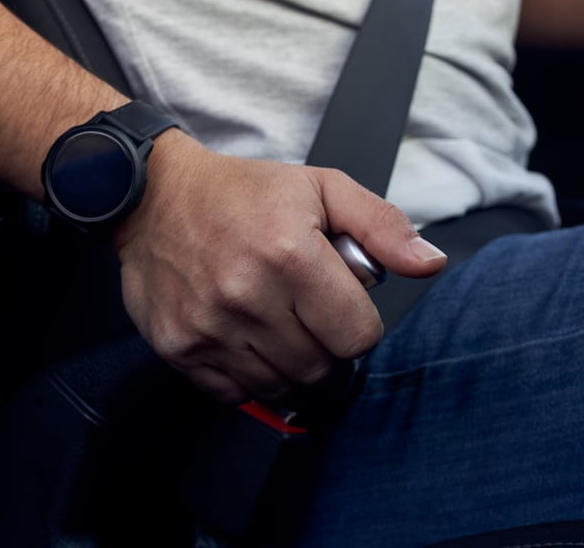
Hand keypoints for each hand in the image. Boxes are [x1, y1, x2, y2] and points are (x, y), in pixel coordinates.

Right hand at [111, 131, 446, 404]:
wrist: (154, 196)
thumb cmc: (242, 193)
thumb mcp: (322, 189)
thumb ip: (382, 226)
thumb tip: (429, 263)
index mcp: (291, 254)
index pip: (358, 336)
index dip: (358, 325)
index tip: (342, 308)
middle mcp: (248, 295)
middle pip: (321, 369)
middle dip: (327, 348)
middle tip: (311, 317)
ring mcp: (210, 327)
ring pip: (279, 387)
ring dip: (290, 366)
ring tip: (279, 326)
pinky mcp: (179, 348)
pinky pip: (234, 394)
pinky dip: (248, 377)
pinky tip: (246, 340)